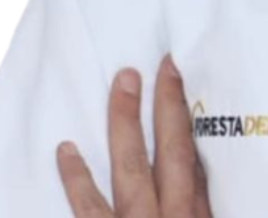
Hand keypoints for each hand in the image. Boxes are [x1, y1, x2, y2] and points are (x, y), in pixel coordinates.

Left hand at [56, 54, 212, 216]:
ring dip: (126, 122)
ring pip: (131, 169)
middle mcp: (171, 217)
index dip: (196, 125)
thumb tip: (197, 176)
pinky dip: (76, 179)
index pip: (199, 165)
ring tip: (125, 81)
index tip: (190, 87)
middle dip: (169, 107)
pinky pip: (88, 209)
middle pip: (173, 153)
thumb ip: (201, 210)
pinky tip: (66, 149)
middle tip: (166, 64)